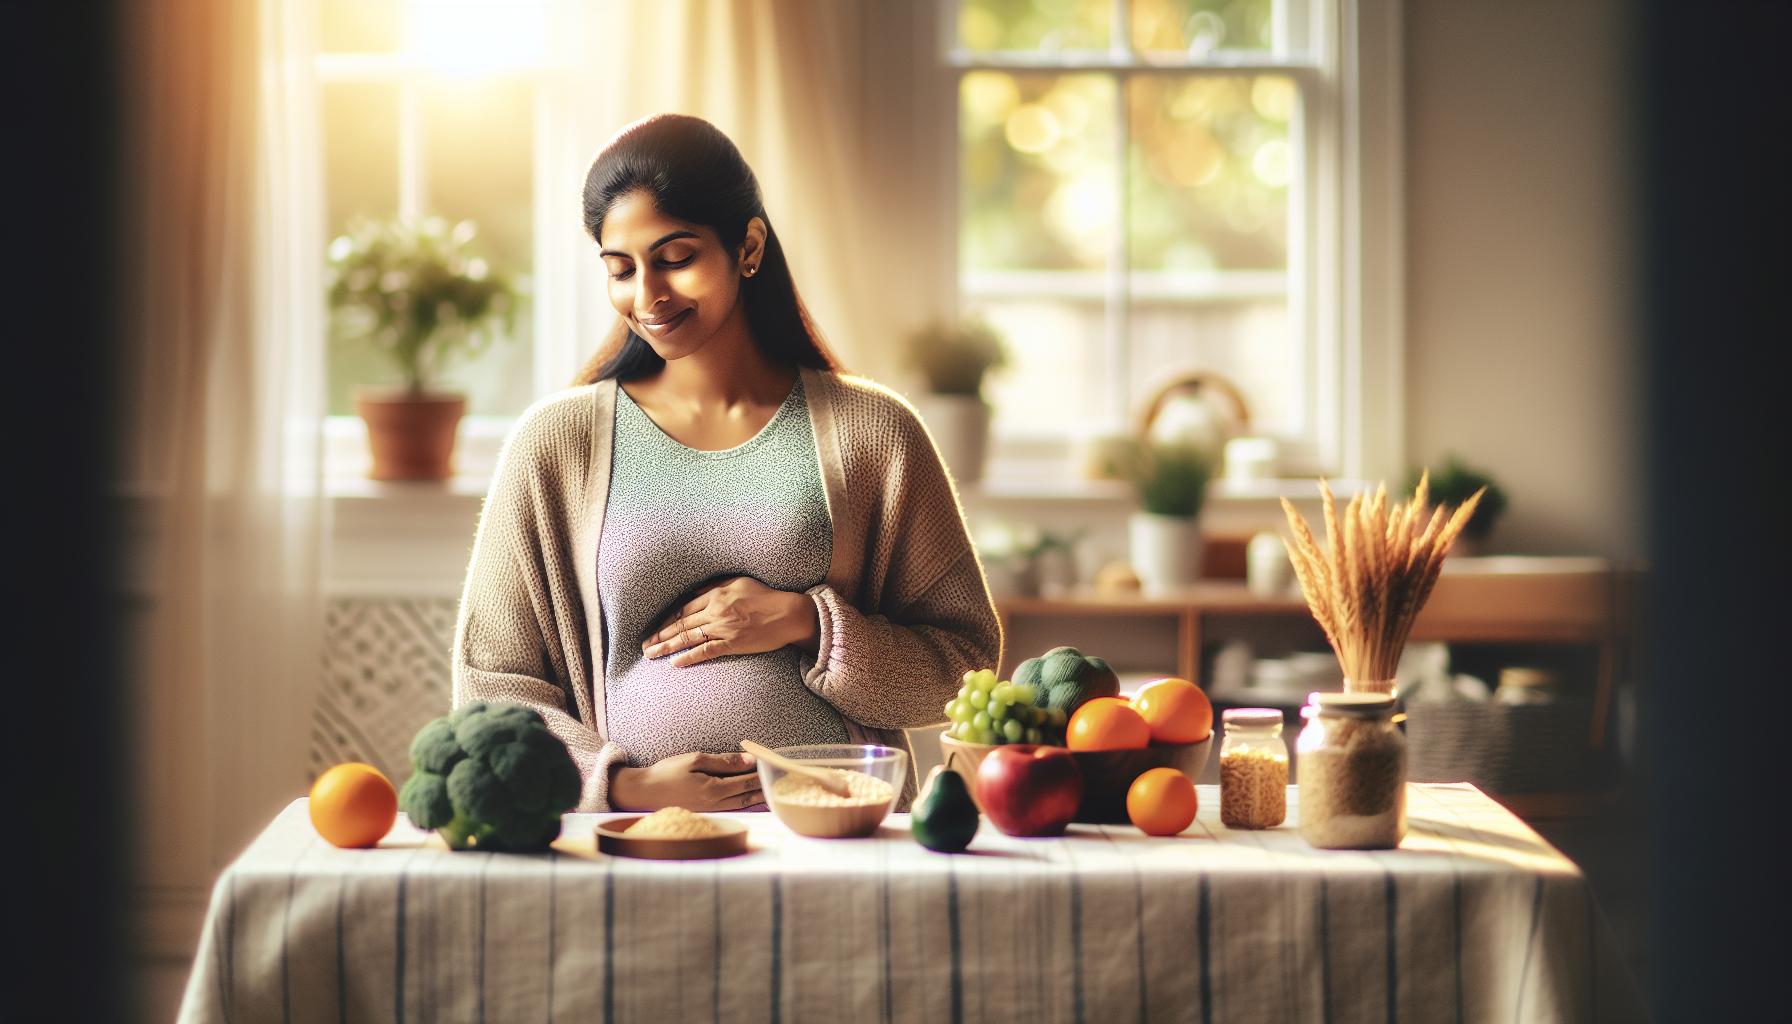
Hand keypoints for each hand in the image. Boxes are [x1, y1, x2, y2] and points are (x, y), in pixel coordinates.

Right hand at [609, 751, 761, 811]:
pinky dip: (744, 803)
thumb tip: (748, 760)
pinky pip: (731, 808)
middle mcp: (715, 804)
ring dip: (758, 798)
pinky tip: (751, 799)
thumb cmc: (667, 773)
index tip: (774, 766)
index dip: (761, 774)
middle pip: (747, 796)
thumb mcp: (695, 759)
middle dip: (764, 788)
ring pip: (741, 805)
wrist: (644, 792)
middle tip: (780, 780)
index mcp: (714, 789)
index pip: (746, 781)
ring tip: (772, 792)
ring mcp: (710, 811)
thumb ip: (724, 761)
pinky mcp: (705, 813)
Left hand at [642, 576, 819, 667]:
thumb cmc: (766, 597)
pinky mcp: (733, 643)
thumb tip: (694, 592)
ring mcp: (723, 628)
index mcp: (716, 594)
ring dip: (667, 646)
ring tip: (651, 654)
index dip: (666, 620)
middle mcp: (716, 611)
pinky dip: (689, 657)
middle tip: (644, 645)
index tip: (655, 628)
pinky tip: (675, 663)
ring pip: (688, 637)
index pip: (684, 608)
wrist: (788, 614)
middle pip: (681, 623)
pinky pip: (706, 651)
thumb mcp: (739, 582)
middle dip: (660, 635)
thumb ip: (715, 586)